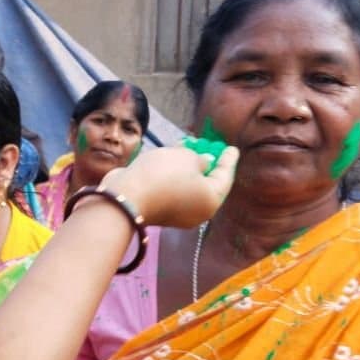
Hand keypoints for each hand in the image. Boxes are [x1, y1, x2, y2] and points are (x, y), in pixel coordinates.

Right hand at [98, 145, 237, 227]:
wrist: (127, 196)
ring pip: (188, 186)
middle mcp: (198, 211)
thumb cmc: (163, 174)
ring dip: (188, 168)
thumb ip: (200, 158)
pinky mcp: (159, 210)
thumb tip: (204, 162)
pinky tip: (170, 160)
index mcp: (211, 200)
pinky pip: (172, 189)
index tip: (232, 148)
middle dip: (207, 163)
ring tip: (187, 148)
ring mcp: (177, 213)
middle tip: (209, 146)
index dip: (228, 159)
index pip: (225, 176)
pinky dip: (174, 175)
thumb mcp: (186, 157)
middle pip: (206, 183)